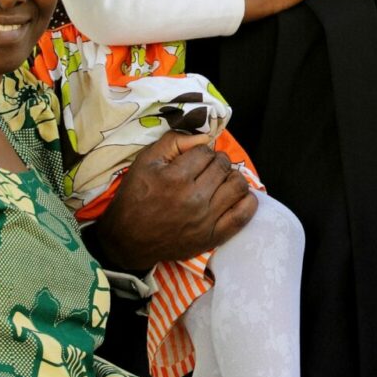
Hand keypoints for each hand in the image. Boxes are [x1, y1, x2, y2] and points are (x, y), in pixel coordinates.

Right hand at [89, 132, 256, 268]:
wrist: (128, 240)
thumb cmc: (135, 197)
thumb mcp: (146, 161)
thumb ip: (174, 142)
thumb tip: (205, 137)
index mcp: (175, 178)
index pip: (206, 152)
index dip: (201, 151)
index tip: (194, 159)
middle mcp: (194, 199)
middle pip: (223, 166)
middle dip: (217, 161)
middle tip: (207, 169)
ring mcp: (206, 220)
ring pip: (237, 186)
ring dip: (232, 177)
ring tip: (220, 181)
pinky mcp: (212, 237)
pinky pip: (243, 215)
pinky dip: (247, 201)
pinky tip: (238, 196)